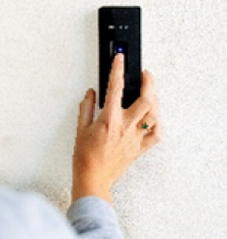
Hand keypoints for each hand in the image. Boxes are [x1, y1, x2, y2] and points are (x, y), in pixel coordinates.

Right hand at [72, 52, 160, 203]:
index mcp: (109, 119)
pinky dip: (157, 124)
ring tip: (151, 93)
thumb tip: (91, 93)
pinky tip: (153, 118)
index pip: (115, 87)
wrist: (93, 179)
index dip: (118, 69)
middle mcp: (125, 127)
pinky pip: (155, 135)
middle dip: (149, 82)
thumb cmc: (85, 157)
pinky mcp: (139, 148)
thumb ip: (86, 107)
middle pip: (146, 99)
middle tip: (146, 74)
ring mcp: (135, 138)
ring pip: (153, 115)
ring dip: (155, 101)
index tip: (120, 59)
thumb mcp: (81, 128)